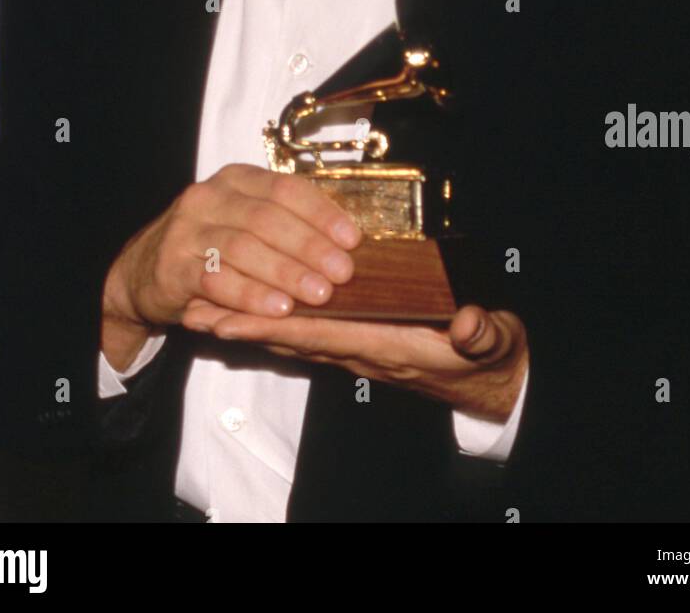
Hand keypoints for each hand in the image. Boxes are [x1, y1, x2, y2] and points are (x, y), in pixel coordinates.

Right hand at [101, 164, 361, 366]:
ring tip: (317, 294)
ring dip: (286, 272)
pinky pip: (216, 279)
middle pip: (268, 217)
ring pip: (244, 247)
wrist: (145, 270)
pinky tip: (278, 308)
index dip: (322, 213)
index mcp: (237, 179)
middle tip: (342, 273)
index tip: (353, 240)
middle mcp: (210, 196)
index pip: (286, 187)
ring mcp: (187, 229)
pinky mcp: (172, 265)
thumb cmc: (212, 246)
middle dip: (310, 246)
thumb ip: (286, 223)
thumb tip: (347, 242)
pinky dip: (251, 295)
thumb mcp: (245, 221)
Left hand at [182, 301, 529, 422]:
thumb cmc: (488, 356)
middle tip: (194, 310)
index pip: (320, 335)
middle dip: (242, 325)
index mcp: (386, 346)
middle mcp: (362, 350)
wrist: (494, 381)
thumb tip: (470, 323)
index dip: (274, 326)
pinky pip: (309, 332)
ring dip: (250, 323)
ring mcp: (359, 348)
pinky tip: (254, 311)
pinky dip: (276, 322)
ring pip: (293, 335)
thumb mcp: (492, 342)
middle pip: (290, 338)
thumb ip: (480, 333)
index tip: (232, 318)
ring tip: (206, 308)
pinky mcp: (362, 341)